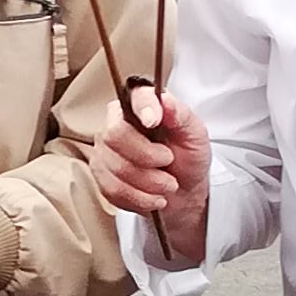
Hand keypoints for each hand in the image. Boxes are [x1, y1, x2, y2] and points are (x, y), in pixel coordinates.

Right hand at [90, 86, 209, 267]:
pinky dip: (139, 198)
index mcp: (140, 105)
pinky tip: (153, 197)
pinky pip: (113, 190)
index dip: (142, 108)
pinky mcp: (101, 177)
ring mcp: (104, 151)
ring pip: (115, 168)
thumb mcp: (195, 134)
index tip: (154, 122)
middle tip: (168, 162)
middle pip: (114, 136)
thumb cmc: (187, 158)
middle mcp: (115, 124)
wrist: (183, 192)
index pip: (132, 97)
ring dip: (148, 183)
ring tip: (167, 184)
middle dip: (147, 157)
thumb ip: (180, 114)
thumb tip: (165, 100)